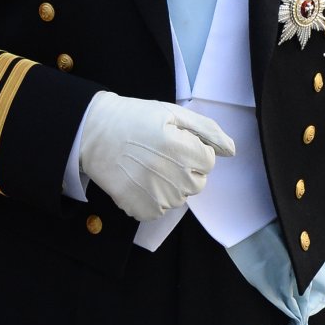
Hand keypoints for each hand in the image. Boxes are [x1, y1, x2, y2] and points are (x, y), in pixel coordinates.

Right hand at [80, 93, 235, 222]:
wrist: (92, 133)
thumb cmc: (133, 119)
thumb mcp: (172, 113)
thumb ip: (207, 130)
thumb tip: (231, 151)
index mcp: (182, 150)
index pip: (208, 162)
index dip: (192, 150)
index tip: (172, 142)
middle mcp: (173, 177)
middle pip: (198, 183)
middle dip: (185, 170)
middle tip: (160, 155)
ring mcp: (156, 196)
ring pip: (179, 199)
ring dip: (169, 186)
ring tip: (147, 167)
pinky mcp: (141, 209)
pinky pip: (160, 211)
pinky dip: (153, 200)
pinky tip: (139, 181)